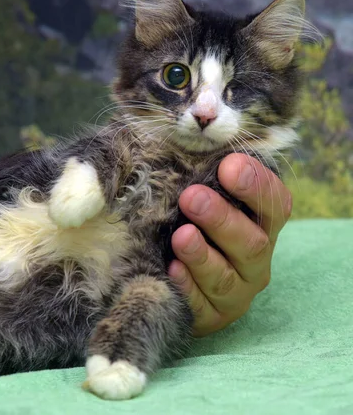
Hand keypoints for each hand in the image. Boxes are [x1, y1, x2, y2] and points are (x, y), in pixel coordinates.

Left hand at [169, 154, 291, 336]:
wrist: (174, 273)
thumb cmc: (190, 220)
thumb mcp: (201, 193)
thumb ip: (202, 171)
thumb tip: (186, 131)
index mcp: (261, 225)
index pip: (274, 205)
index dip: (255, 186)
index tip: (229, 166)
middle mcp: (255, 260)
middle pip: (251, 243)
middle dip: (222, 219)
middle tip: (192, 197)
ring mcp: (235, 292)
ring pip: (226, 278)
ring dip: (203, 256)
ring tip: (181, 236)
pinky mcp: (210, 316)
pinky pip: (201, 306)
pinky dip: (187, 287)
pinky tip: (172, 269)